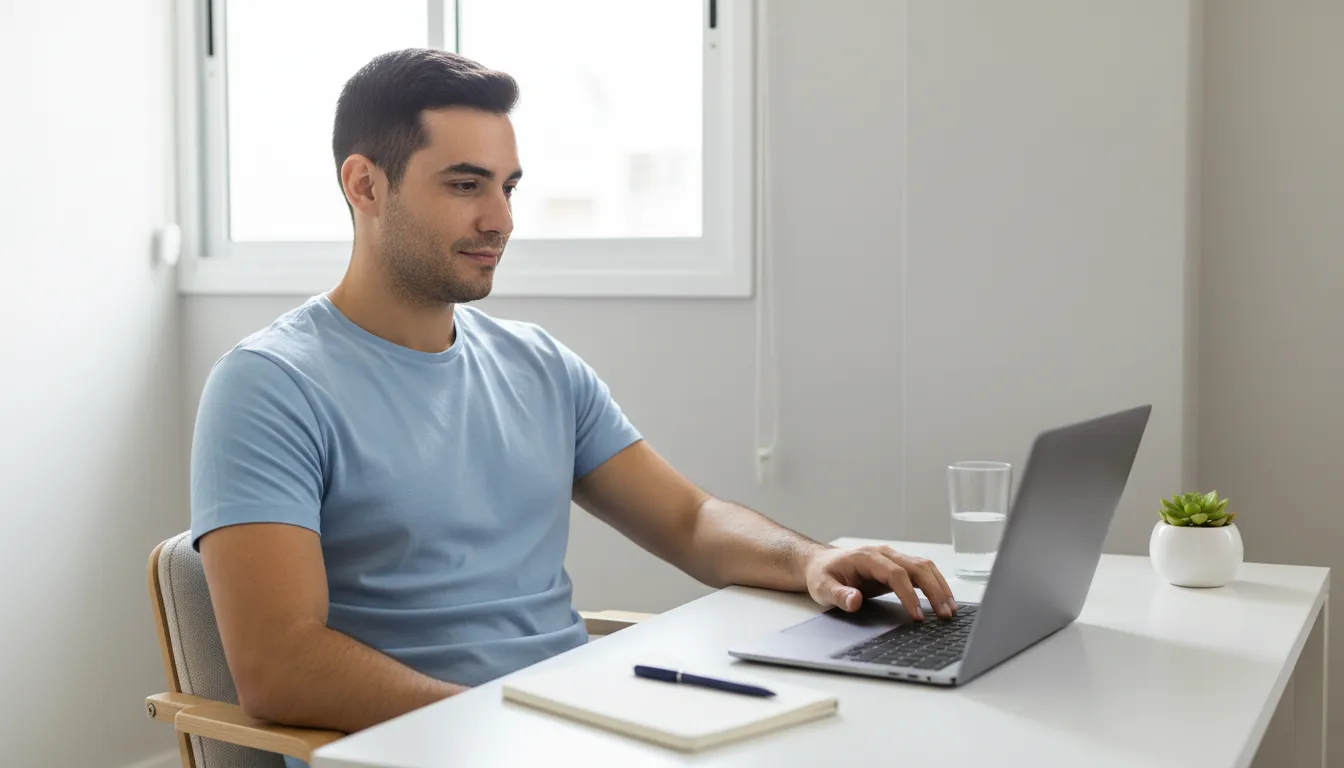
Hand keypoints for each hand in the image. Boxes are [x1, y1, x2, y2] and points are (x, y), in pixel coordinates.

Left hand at [802, 545, 956, 619]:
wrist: (822, 563)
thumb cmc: (823, 575)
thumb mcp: (822, 587)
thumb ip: (838, 595)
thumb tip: (854, 601)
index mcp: (867, 557)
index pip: (895, 574)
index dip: (908, 594)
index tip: (917, 615)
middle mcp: (884, 554)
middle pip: (917, 567)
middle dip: (934, 590)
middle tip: (944, 614)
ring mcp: (893, 558)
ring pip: (924, 567)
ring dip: (940, 587)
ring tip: (950, 610)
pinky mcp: (898, 566)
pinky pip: (922, 572)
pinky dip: (936, 584)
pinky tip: (944, 601)